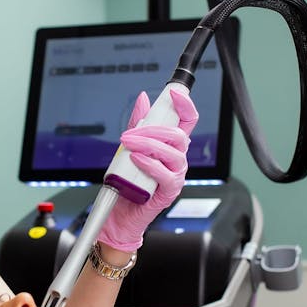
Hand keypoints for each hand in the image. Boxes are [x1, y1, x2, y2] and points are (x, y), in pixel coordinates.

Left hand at [97, 89, 198, 252]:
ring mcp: (176, 175)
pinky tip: (136, 159)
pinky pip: (165, 174)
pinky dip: (150, 164)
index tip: (174, 93)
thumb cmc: (128, 181)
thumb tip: (143, 99)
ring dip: (149, 144)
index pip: (186, 121)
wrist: (119, 213)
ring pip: (173, 153)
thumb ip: (138, 124)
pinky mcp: (169, 191)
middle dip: (154, 129)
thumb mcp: (130, 146)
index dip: (184, 105)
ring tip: (128, 144)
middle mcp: (177, 159)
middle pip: (178, 135)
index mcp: (171, 146)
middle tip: (129, 133)